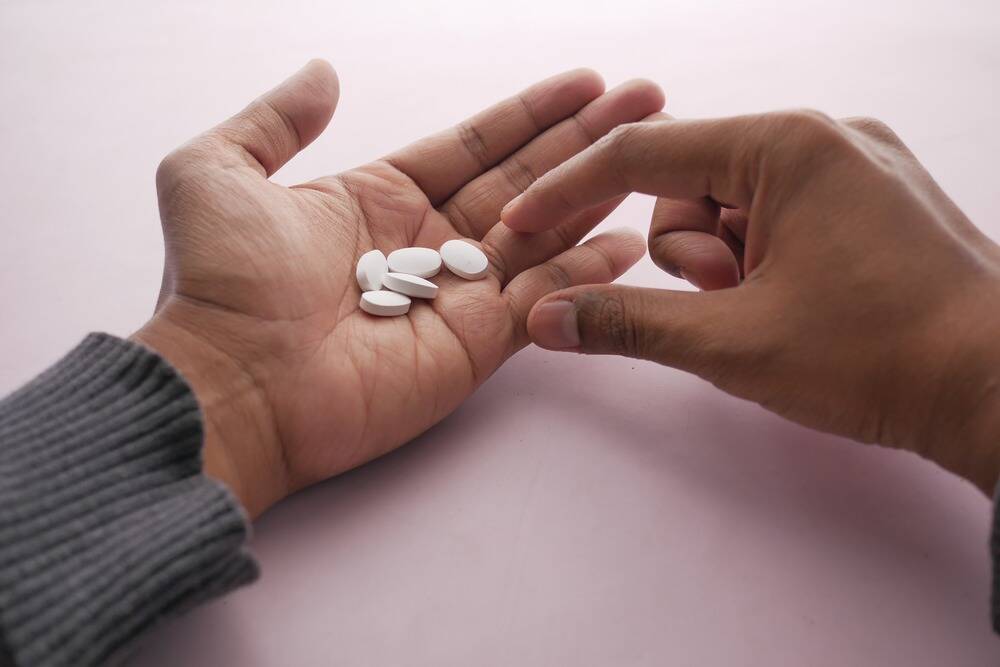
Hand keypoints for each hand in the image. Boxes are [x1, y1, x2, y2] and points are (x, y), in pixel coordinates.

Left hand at [132, 61, 663, 516]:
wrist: (231, 385)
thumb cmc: (217, 284)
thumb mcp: (216, 172)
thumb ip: (274, 119)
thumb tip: (324, 73)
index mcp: (379, 200)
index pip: (474, 146)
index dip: (529, 114)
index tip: (584, 83)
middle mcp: (427, 244)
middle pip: (523, 180)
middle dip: (583, 140)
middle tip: (645, 101)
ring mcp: (456, 296)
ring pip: (542, 234)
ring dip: (596, 193)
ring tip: (651, 151)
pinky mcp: (475, 345)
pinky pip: (542, 299)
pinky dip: (586, 271)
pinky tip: (629, 239)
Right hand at [503, 111, 999, 493]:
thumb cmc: (878, 355)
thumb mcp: (734, 343)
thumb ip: (628, 324)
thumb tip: (543, 319)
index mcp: (786, 145)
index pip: (643, 154)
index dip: (570, 192)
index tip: (522, 224)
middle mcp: (822, 136)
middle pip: (690, 185)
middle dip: (689, 254)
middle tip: (732, 305)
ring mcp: (855, 164)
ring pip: (733, 207)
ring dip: (727, 265)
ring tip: (773, 313)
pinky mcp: (873, 198)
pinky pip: (780, 216)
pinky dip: (764, 262)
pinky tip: (800, 305)